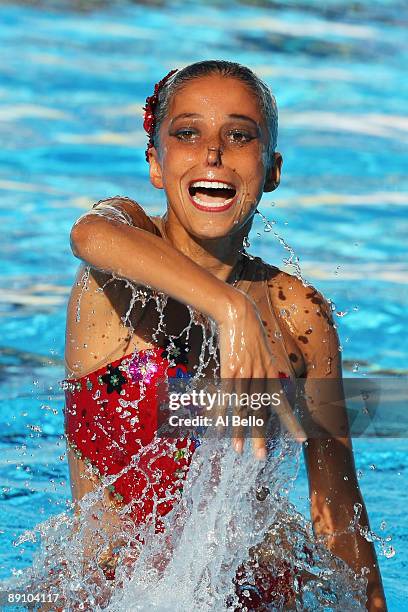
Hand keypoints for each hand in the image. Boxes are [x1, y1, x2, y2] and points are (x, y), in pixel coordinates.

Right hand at [217, 292, 305, 458]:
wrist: (238, 312)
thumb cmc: (249, 329)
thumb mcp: (263, 349)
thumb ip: (264, 366)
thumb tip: (264, 378)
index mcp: (271, 372)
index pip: (283, 404)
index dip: (292, 423)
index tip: (301, 440)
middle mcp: (261, 376)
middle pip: (261, 412)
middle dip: (261, 436)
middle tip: (262, 457)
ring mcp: (245, 374)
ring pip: (243, 409)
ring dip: (240, 431)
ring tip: (239, 451)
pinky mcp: (229, 371)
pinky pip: (227, 398)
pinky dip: (224, 415)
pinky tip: (221, 429)